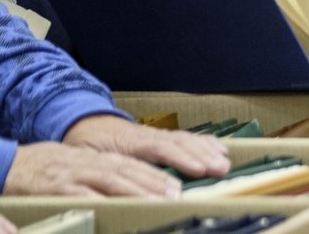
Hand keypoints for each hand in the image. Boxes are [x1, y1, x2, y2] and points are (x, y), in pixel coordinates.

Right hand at [4, 142, 180, 197]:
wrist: (9, 163)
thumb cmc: (47, 167)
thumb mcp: (78, 165)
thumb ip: (102, 174)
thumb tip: (133, 185)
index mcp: (97, 158)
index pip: (133, 164)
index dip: (157, 174)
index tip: (178, 184)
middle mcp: (90, 163)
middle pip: (129, 170)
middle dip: (156, 182)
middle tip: (178, 193)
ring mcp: (75, 173)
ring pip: (112, 180)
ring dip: (138, 189)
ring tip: (158, 200)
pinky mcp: (57, 186)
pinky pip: (83, 193)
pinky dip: (101, 200)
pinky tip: (117, 207)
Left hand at [63, 115, 228, 180]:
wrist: (86, 121)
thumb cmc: (84, 142)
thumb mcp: (83, 156)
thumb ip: (98, 169)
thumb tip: (106, 187)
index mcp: (129, 142)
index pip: (158, 149)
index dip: (180, 159)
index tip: (198, 169)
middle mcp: (148, 135)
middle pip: (179, 144)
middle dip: (202, 156)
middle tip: (221, 169)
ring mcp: (158, 134)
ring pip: (186, 139)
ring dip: (207, 151)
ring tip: (225, 163)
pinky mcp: (163, 136)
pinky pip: (187, 137)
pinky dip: (206, 143)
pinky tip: (221, 149)